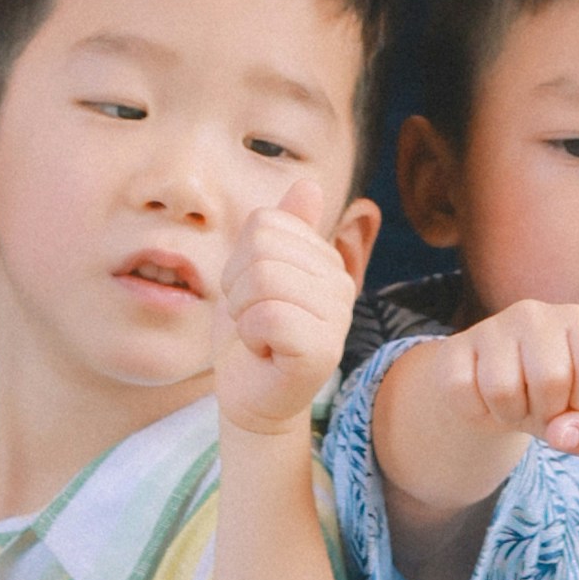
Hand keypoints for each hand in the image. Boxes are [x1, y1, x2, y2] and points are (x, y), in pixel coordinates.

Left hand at [211, 201, 363, 442]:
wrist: (251, 397)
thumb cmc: (252, 335)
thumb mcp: (255, 272)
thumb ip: (282, 229)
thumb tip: (309, 183)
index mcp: (325, 259)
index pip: (265, 223)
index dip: (239, 259)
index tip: (251, 295)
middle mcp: (340, 282)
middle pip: (261, 248)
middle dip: (237, 286)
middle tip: (252, 319)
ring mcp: (337, 316)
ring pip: (263, 279)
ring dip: (243, 312)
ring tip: (259, 334)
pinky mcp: (323, 350)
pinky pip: (268, 316)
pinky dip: (251, 336)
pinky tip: (265, 352)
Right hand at [393, 296, 578, 487]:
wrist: (503, 396)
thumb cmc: (558, 401)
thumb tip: (562, 434)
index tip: (578, 400)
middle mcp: (537, 313)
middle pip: (550, 380)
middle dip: (547, 411)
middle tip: (540, 404)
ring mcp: (492, 326)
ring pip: (502, 389)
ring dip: (510, 414)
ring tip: (516, 401)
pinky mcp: (455, 346)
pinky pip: (462, 393)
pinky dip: (476, 412)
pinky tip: (485, 397)